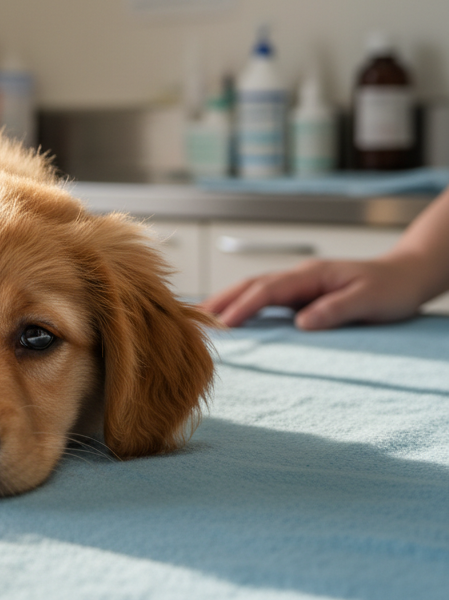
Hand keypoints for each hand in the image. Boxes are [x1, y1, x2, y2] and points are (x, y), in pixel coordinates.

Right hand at [201, 254, 426, 329]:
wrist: (407, 276)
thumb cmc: (391, 289)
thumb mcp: (368, 301)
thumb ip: (335, 310)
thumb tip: (301, 323)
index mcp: (311, 275)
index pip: (267, 290)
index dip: (243, 306)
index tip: (223, 324)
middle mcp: (300, 276)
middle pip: (250, 284)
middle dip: (221, 300)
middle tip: (193, 319)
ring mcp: (299, 283)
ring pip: (254, 289)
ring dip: (227, 301)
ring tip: (202, 318)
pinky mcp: (302, 293)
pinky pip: (265, 298)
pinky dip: (243, 304)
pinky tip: (232, 316)